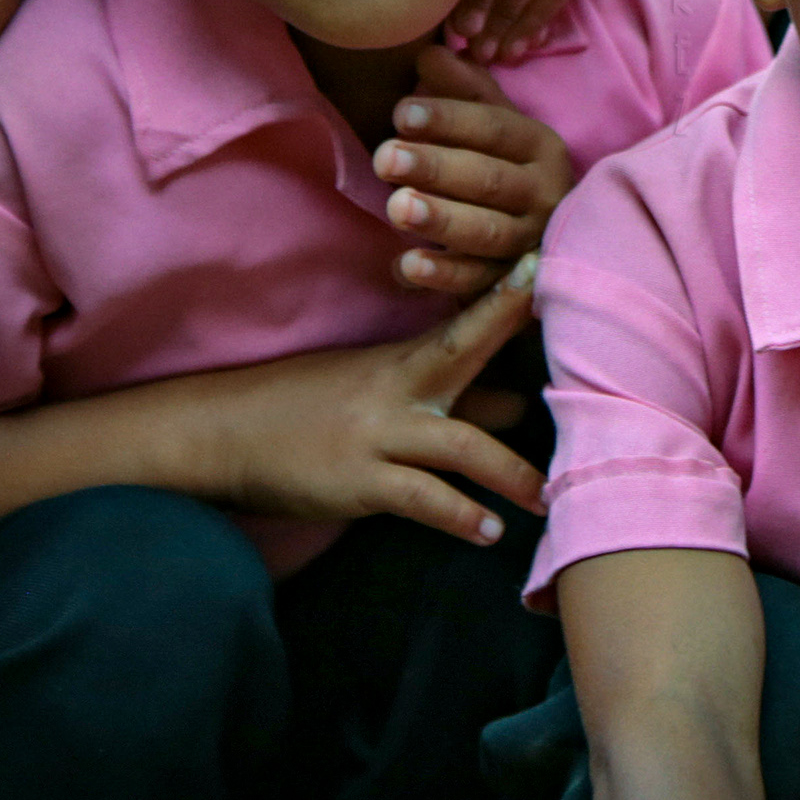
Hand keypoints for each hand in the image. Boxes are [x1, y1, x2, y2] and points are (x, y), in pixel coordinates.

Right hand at [204, 266, 543, 543]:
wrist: (221, 432)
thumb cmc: (304, 407)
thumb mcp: (373, 386)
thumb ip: (446, 395)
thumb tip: (518, 403)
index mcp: (400, 358)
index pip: (462, 319)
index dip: (506, 294)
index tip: (549, 267)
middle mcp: (394, 387)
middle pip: (465, 355)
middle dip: (514, 344)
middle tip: (578, 358)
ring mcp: (376, 433)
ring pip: (459, 446)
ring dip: (510, 474)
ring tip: (549, 497)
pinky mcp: (359, 481)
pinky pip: (421, 499)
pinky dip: (459, 516)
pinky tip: (488, 532)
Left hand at [378, 47, 576, 297]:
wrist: (547, 234)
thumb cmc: (507, 166)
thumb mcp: (494, 123)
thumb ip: (463, 89)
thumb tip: (427, 53)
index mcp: (540, 146)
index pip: (495, 129)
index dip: (450, 119)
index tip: (401, 113)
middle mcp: (544, 193)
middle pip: (489, 179)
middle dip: (436, 168)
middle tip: (384, 158)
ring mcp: (530, 242)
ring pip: (487, 232)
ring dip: (441, 219)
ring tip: (395, 207)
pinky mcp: (511, 283)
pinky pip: (478, 281)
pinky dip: (443, 275)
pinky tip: (405, 264)